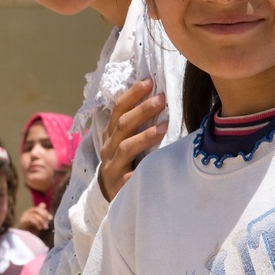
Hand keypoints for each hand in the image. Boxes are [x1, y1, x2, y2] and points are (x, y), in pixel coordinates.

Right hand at [17, 205, 52, 233]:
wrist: (24, 239)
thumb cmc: (31, 232)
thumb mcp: (39, 223)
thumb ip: (41, 215)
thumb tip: (43, 204)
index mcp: (31, 212)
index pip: (39, 208)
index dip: (46, 212)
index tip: (51, 218)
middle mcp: (27, 212)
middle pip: (37, 209)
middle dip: (44, 215)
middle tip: (48, 222)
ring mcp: (24, 216)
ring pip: (35, 215)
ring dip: (42, 221)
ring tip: (45, 227)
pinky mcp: (22, 221)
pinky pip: (31, 219)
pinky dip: (37, 223)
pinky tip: (39, 228)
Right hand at [99, 77, 168, 201]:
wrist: (110, 194)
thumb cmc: (125, 162)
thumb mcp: (126, 141)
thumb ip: (137, 123)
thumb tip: (159, 97)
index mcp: (111, 134)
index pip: (118, 109)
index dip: (132, 94)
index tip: (149, 81)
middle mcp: (109, 148)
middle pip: (123, 125)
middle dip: (142, 110)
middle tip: (161, 98)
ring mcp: (112, 167)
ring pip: (126, 148)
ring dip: (145, 136)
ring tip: (164, 127)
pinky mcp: (118, 187)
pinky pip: (130, 178)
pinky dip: (141, 171)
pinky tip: (156, 165)